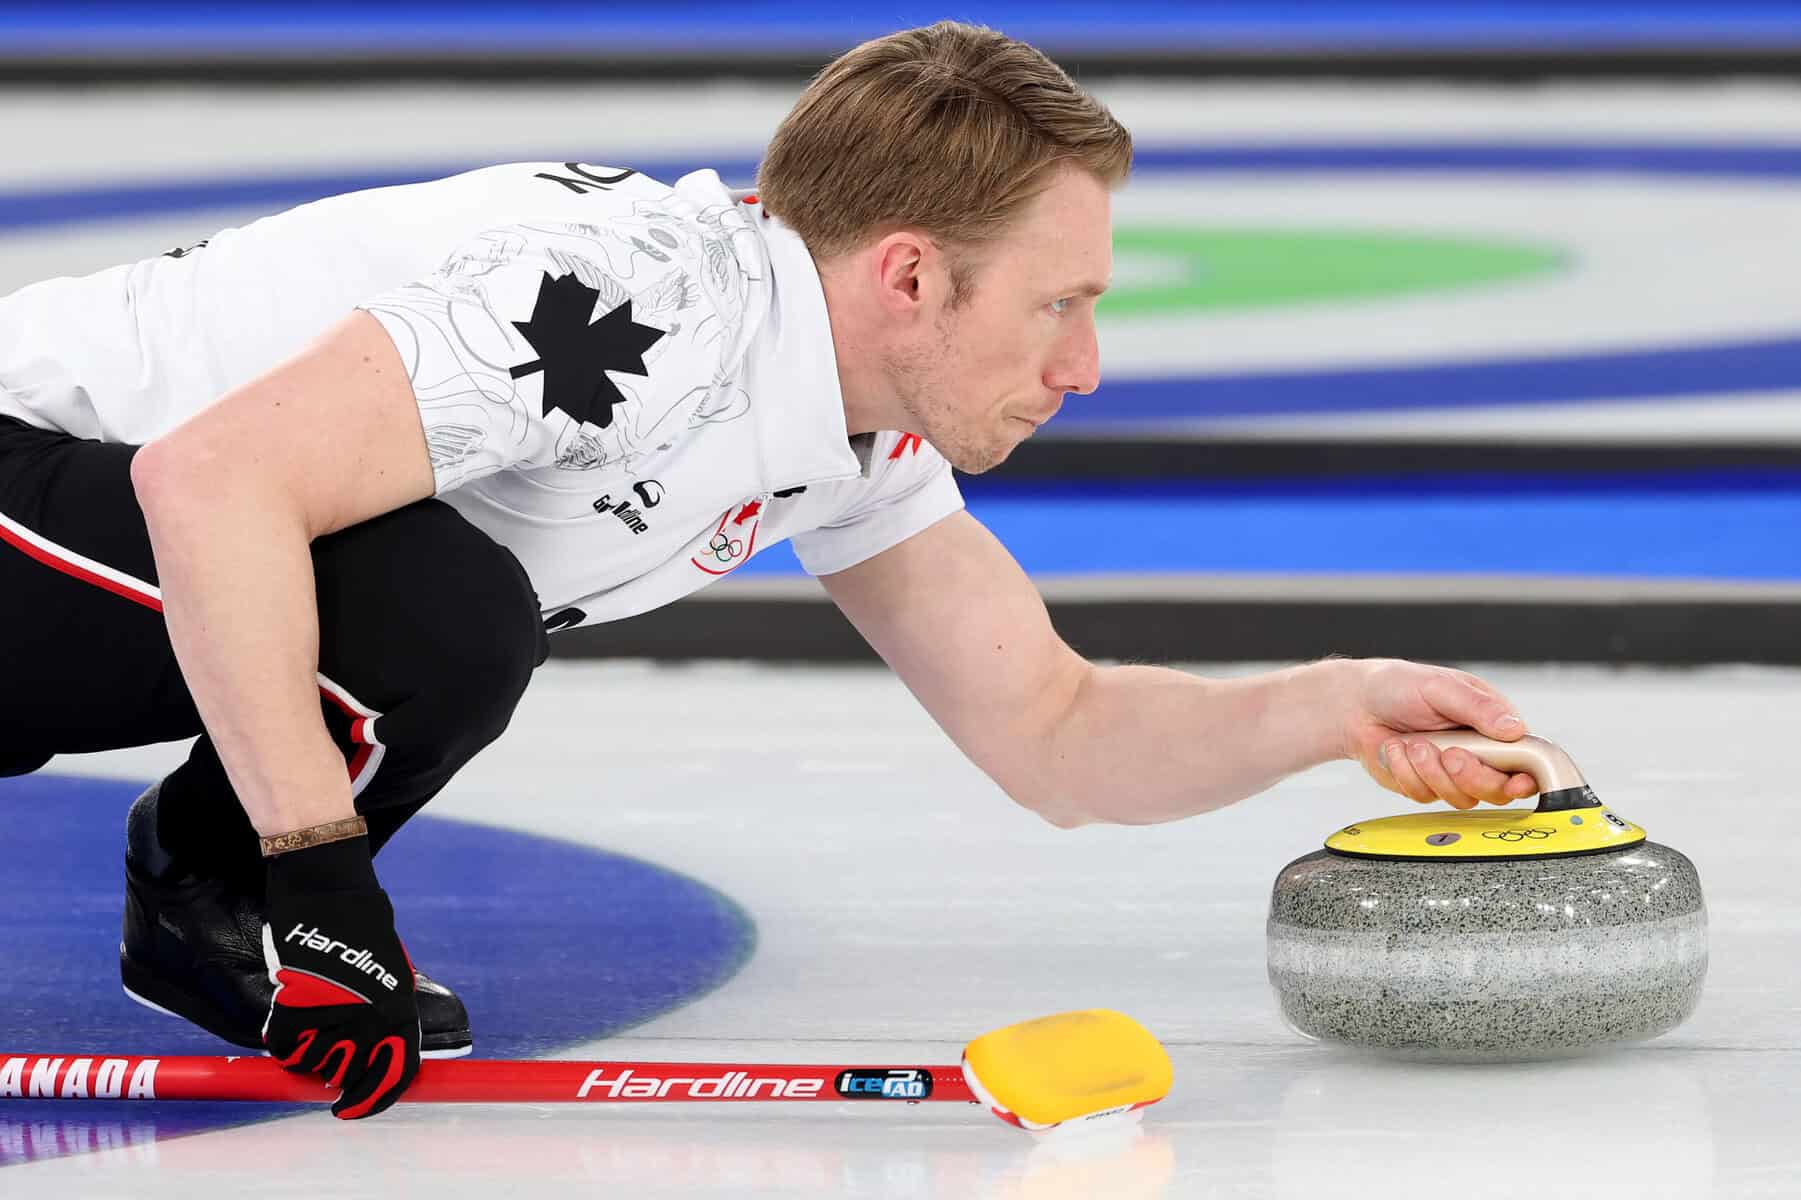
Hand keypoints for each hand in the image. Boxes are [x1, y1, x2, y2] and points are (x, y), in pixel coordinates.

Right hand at [261, 836, 420, 1118]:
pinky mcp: (295, 1006)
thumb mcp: (392, 975)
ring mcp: (333, 1015)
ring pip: (314, 1064)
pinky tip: (289, 1016)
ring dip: (310, 1053)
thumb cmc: (363, 931)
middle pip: (349, 1078)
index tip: (349, 1112)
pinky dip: (284, 1040)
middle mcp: (370, 1021)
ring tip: (312, 1021)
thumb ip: (388, 1017)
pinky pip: (285, 1046)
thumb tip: (378, 1061)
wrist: (328, 892)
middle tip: (325, 1057)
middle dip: (336, 1074)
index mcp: (400, 1013)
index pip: (393, 1078)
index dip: (371, 1102)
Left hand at [1336, 659, 1537, 809]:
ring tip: (1412, 742)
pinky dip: (1406, 773)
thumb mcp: (1439, 686)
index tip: (1515, 782)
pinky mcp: (1425, 785)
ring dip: (1432, 772)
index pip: (1525, 759)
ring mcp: (1451, 773)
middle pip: (1497, 789)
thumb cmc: (1397, 685)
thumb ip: (1477, 707)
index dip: (1526, 777)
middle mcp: (1478, 752)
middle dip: (1472, 776)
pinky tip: (1395, 749)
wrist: (1354, 704)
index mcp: (1492, 724)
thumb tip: (1514, 728)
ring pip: (1461, 797)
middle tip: (1450, 754)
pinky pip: (1424, 795)